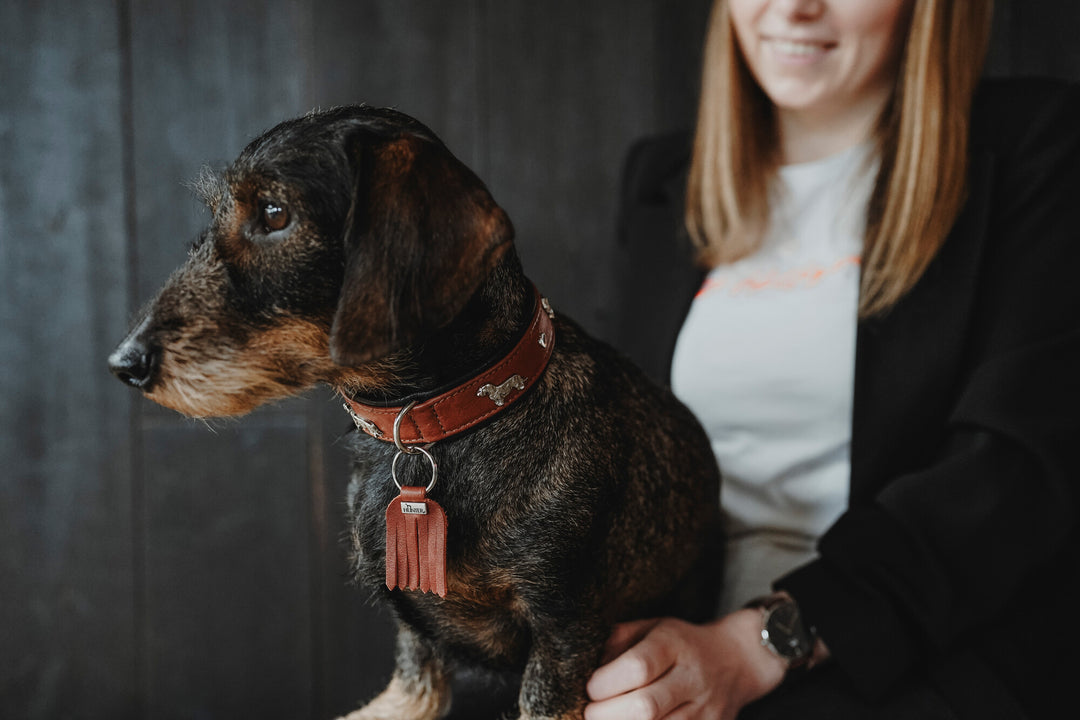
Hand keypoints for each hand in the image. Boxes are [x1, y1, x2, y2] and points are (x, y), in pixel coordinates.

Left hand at [584, 610, 787, 719]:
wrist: (736, 660)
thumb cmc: (681, 644)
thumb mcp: (652, 626)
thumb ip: (619, 640)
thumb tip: (589, 665)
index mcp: (674, 644)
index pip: (638, 667)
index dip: (606, 682)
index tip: (589, 688)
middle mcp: (692, 677)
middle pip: (646, 707)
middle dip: (607, 715)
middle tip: (590, 712)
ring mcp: (705, 710)